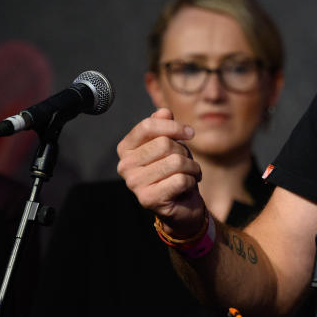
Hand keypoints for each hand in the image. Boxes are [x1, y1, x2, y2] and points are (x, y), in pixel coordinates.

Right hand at [117, 108, 204, 236]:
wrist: (182, 204)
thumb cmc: (175, 171)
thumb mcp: (171, 144)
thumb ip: (164, 127)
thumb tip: (162, 112)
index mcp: (126, 148)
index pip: (148, 126)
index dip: (174, 126)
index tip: (189, 133)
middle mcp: (125, 166)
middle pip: (164, 144)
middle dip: (184, 151)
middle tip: (186, 163)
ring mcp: (134, 184)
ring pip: (176, 162)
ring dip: (192, 167)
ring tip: (190, 174)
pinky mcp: (148, 199)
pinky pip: (181, 179)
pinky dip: (191, 181)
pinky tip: (187, 187)